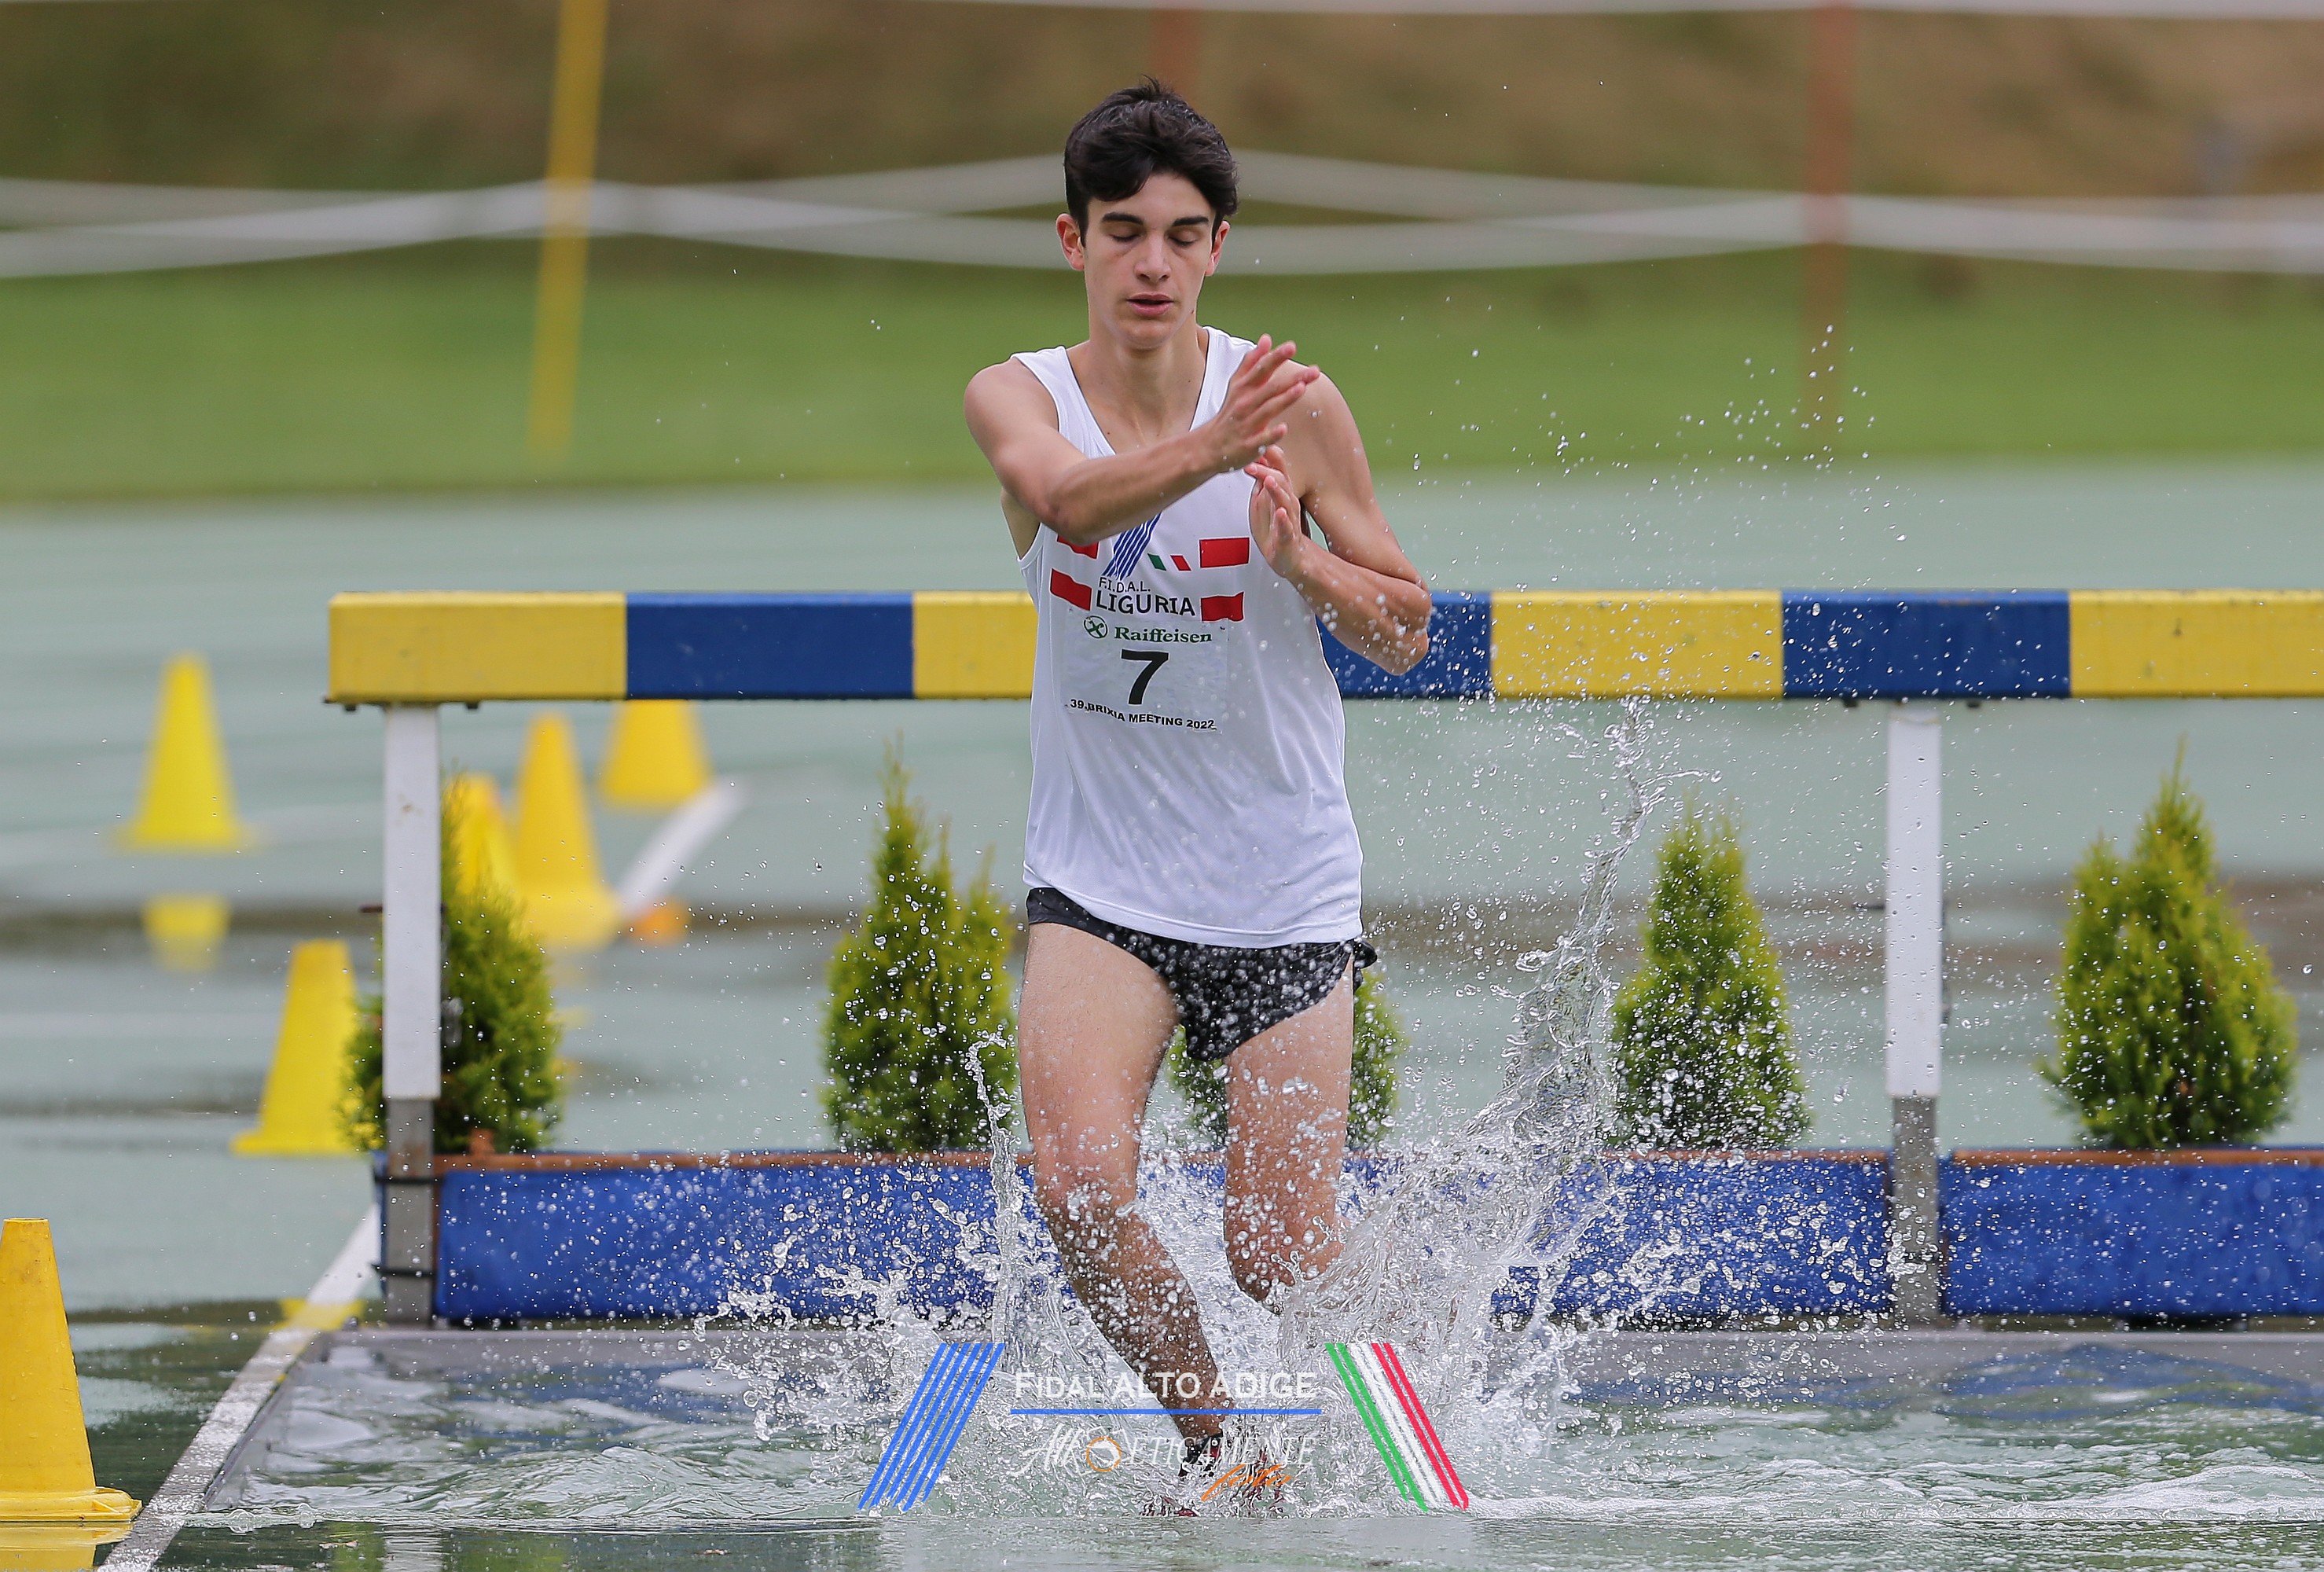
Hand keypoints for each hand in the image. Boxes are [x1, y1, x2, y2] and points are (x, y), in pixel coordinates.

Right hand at [1205, 336, 1318, 473]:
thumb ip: (1252, 362)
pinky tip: (1283, 428)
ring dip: (1284, 399)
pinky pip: (1261, 440)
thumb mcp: (1237, 385)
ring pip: (1267, 410)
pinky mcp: (1248, 445)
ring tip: (1301, 388)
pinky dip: (1272, 434)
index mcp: (1243, 388)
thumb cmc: (1229, 413)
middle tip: (1313, 371)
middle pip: (1270, 388)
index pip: (1261, 369)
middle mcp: (1245, 404)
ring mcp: (1247, 425)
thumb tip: (1266, 339)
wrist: (1209, 447)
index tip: (1291, 346)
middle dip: (1292, 379)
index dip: (1276, 357)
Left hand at [1245, 446, 1306, 579]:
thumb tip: (1254, 456)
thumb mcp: (1264, 500)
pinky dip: (1283, 521)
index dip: (1266, 457)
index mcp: (1281, 493)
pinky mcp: (1288, 539)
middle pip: (1280, 482)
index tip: (1253, 444)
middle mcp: (1288, 503)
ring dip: (1277, 490)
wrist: (1291, 558)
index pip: (1277, 470)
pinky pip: (1287, 529)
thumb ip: (1262, 480)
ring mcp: (1289, 520)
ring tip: (1269, 480)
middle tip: (1251, 462)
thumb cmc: (1276, 528)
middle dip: (1265, 470)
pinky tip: (1280, 513)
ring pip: (1285, 502)